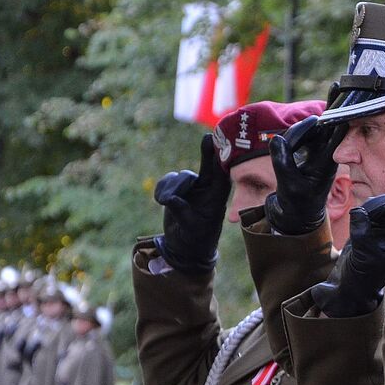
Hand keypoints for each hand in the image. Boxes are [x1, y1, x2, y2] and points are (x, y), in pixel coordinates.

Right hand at [153, 134, 231, 273]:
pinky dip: (162, 189)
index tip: (222, 147)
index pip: (221, 176)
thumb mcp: (190, 228)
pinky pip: (168, 181)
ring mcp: (192, 187)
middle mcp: (207, 189)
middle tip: (208, 138)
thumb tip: (170, 199)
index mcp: (217, 198)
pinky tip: (161, 201)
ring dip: (171, 188)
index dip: (221, 161)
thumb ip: (181, 212)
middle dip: (207, 152)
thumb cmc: (195, 239)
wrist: (184, 246)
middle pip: (207, 166)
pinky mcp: (177, 188)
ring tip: (163, 202)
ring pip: (181, 177)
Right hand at [265, 116, 345, 234]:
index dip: (329, 124)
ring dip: (296, 133)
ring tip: (282, 146)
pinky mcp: (306, 152)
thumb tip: (276, 139)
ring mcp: (316, 152)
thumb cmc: (296, 203)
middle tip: (288, 137)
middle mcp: (325, 155)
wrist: (295, 214)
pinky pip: (300, 138)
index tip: (315, 120)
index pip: (334, 137)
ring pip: (309, 132)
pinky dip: (292, 138)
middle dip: (305, 128)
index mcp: (328, 163)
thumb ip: (283, 162)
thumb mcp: (288, 184)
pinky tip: (282, 147)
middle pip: (320, 130)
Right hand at [310, 194, 384, 317]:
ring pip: (378, 206)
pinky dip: (360, 214)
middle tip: (361, 217)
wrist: (350, 286)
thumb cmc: (361, 275)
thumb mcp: (362, 254)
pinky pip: (368, 211)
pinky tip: (356, 225)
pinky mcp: (372, 229)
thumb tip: (359, 211)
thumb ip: (360, 231)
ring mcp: (384, 230)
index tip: (367, 214)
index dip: (381, 207)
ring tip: (357, 223)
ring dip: (366, 210)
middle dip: (373, 207)